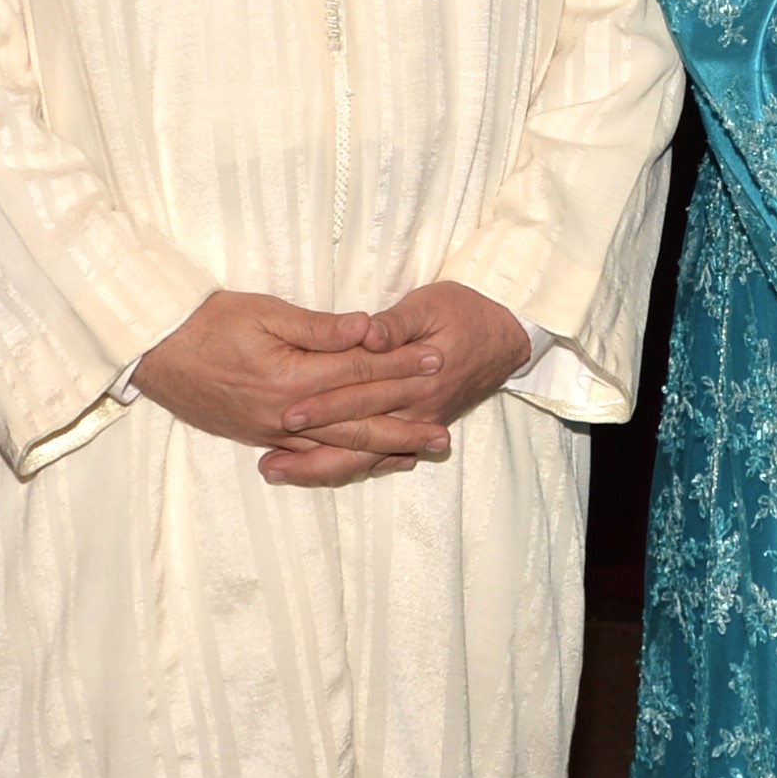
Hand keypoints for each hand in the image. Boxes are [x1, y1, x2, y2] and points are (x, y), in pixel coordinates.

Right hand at [130, 291, 419, 448]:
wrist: (155, 351)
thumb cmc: (208, 322)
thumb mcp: (264, 312)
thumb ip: (319, 327)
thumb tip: (367, 329)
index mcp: (291, 378)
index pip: (360, 374)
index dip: (402, 366)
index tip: (438, 359)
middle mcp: (286, 415)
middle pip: (358, 422)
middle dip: (404, 426)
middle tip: (444, 432)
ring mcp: (272, 432)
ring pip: (338, 447)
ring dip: (381, 451)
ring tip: (419, 454)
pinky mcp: (260, 437)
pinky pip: (312, 457)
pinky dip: (344, 460)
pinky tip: (367, 462)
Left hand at [257, 281, 533, 487]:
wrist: (508, 336)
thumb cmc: (467, 312)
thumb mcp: (431, 304)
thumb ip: (395, 323)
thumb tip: (364, 335)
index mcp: (416, 379)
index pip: (361, 398)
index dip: (324, 408)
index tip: (287, 416)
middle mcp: (417, 411)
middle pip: (358, 441)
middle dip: (311, 454)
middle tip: (268, 464)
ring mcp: (419, 424)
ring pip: (367, 459)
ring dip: (323, 469)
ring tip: (280, 474)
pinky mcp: (420, 427)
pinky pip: (384, 458)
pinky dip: (353, 468)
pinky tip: (323, 472)